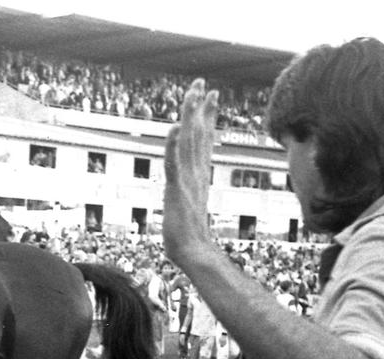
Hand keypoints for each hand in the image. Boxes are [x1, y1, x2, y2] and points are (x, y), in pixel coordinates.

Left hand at [162, 78, 218, 267]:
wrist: (192, 251)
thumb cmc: (188, 234)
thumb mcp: (190, 204)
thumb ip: (191, 190)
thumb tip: (192, 184)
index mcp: (198, 173)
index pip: (203, 139)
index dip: (207, 116)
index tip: (211, 95)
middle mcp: (195, 172)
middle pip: (198, 134)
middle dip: (199, 107)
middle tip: (201, 83)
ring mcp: (186, 179)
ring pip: (188, 142)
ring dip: (190, 118)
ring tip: (192, 95)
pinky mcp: (176, 189)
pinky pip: (174, 164)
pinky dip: (173, 146)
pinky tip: (173, 130)